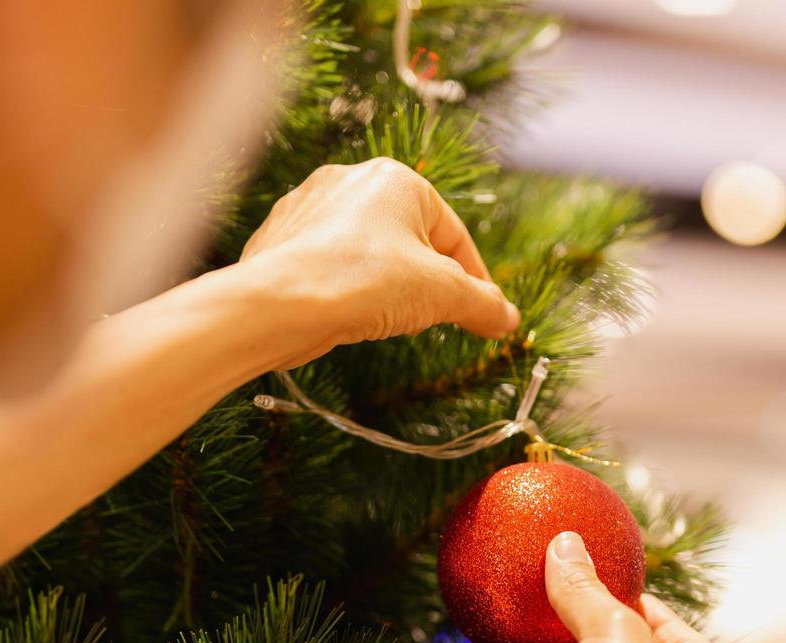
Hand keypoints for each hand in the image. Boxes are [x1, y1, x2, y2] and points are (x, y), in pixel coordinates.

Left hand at [238, 157, 519, 367]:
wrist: (278, 304)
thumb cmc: (364, 283)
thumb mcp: (442, 295)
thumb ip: (482, 304)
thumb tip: (508, 319)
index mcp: (396, 180)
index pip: (453, 236)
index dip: (474, 281)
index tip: (483, 316)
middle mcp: (349, 181)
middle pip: (410, 242)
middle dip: (425, 283)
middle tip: (429, 319)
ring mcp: (308, 207)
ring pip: (367, 253)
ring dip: (384, 287)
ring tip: (383, 318)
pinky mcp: (280, 238)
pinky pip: (328, 265)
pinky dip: (344, 289)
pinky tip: (344, 315)